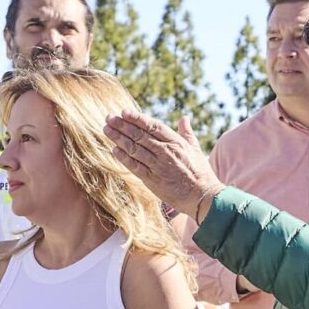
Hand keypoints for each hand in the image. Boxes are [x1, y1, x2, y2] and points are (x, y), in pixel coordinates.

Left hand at [104, 111, 224, 222]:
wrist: (202, 196)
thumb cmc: (200, 173)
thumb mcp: (195, 149)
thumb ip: (187, 132)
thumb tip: (184, 118)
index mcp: (176, 142)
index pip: (153, 126)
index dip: (137, 118)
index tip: (125, 112)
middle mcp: (166, 152)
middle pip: (140, 135)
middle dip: (122, 125)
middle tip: (109, 118)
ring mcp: (158, 166)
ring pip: (134, 149)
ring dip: (119, 138)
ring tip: (107, 130)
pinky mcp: (153, 180)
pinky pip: (135, 166)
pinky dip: (124, 158)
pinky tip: (114, 150)